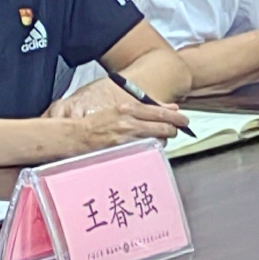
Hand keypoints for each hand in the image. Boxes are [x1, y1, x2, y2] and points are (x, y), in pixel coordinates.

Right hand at [46, 78, 185, 144]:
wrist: (74, 136)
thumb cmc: (94, 124)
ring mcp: (127, 136)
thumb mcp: (117, 110)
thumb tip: (165, 108)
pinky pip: (145, 150)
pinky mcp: (123, 149)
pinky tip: (149, 151)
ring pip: (157, 139)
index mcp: (127, 108)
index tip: (184, 120)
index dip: (176, 117)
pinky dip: (151, 151)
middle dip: (174, 130)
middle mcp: (130, 121)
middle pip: (164, 126)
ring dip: (162, 141)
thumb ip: (140, 109)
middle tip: (177, 132)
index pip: (159, 111)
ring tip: (160, 141)